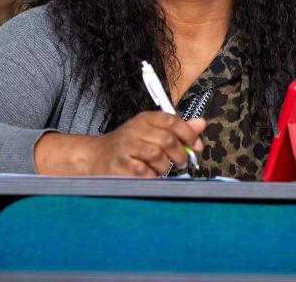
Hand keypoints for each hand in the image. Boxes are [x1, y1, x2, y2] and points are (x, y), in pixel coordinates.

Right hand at [36, 112, 205, 176]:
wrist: (94, 157)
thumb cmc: (127, 146)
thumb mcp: (150, 132)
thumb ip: (177, 129)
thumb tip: (201, 124)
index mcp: (144, 119)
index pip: (171, 120)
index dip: (188, 133)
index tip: (196, 145)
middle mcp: (134, 130)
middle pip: (167, 139)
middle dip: (180, 154)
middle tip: (182, 163)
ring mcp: (125, 147)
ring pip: (157, 156)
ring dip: (165, 167)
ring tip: (162, 169)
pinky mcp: (119, 165)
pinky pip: (144, 172)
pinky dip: (151, 176)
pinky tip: (148, 175)